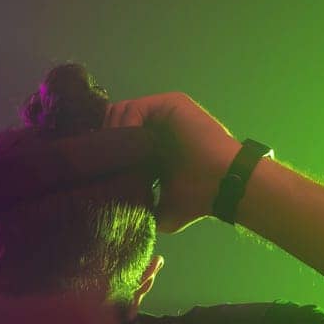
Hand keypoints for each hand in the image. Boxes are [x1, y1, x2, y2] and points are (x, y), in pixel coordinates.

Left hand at [102, 91, 240, 233]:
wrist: (223, 186)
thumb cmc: (197, 200)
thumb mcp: (162, 210)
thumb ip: (142, 208)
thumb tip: (119, 220)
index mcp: (152, 146)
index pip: (116, 139)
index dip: (104, 154)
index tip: (99, 173)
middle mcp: (156, 125)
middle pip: (113, 122)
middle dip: (104, 142)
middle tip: (105, 166)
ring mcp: (162, 113)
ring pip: (120, 113)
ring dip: (113, 135)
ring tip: (119, 159)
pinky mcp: (169, 103)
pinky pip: (133, 108)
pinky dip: (125, 126)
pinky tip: (128, 147)